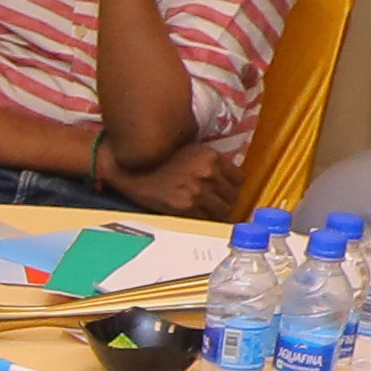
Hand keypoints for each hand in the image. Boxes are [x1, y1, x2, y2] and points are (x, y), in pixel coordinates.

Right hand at [107, 132, 246, 217]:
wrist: (130, 168)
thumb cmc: (159, 159)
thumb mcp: (190, 151)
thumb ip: (210, 162)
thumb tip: (226, 178)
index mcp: (211, 157)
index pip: (239, 178)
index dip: (231, 185)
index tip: (224, 189)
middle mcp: (207, 173)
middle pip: (233, 196)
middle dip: (224, 200)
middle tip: (214, 201)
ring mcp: (197, 192)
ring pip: (223, 210)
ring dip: (216, 212)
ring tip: (205, 210)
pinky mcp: (185, 207)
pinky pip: (206, 219)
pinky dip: (203, 219)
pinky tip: (194, 214)